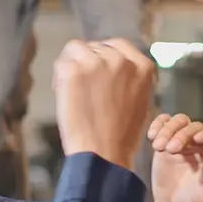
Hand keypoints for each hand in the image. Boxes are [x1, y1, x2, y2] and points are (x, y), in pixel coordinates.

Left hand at [53, 39, 157, 171]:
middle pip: (95, 47)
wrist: (104, 155)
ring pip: (76, 49)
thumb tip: (112, 67)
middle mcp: (121, 60)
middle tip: (83, 89)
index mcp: (143, 66)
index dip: (104, 57)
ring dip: (73, 66)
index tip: (96, 72)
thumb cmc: (120, 138)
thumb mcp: (140, 102)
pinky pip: (61, 62)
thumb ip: (130, 79)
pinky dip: (59, 77)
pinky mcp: (74, 71)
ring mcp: (97, 63)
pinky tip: (64, 94)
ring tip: (73, 92)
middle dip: (87, 63)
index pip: (118, 45)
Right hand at [148, 113, 202, 201]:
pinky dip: (158, 124)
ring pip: (180, 121)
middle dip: (183, 135)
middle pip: (197, 126)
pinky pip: (165, 122)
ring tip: (158, 147)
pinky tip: (152, 136)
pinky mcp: (169, 137)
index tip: (198, 139)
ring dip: (168, 130)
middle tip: (170, 150)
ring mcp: (186, 139)